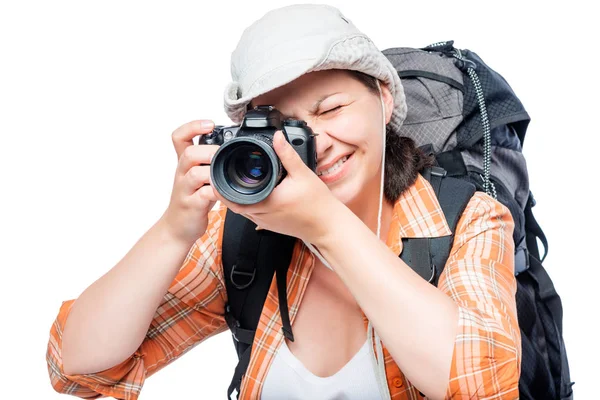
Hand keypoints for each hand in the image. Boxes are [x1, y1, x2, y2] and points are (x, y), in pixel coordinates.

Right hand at [160, 119, 219, 244]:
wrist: (177, 228)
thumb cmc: (193, 199)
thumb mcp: (199, 176)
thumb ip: (210, 162)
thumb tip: (233, 147)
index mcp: (185, 163)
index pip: (179, 137)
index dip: (193, 126)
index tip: (210, 124)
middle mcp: (182, 173)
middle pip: (188, 153)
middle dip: (208, 150)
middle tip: (222, 154)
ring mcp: (185, 190)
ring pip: (194, 173)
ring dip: (211, 171)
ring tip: (223, 174)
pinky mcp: (191, 205)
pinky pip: (203, 195)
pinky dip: (216, 193)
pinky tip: (224, 193)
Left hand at [213, 130, 340, 243]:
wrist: (327, 226)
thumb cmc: (318, 204)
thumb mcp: (303, 174)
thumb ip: (287, 154)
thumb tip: (277, 137)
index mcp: (266, 202)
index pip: (232, 198)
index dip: (221, 186)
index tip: (216, 174)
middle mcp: (262, 215)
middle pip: (232, 205)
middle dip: (225, 191)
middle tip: (221, 175)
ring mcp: (265, 222)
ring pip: (241, 211)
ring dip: (235, 198)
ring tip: (232, 182)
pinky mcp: (270, 226)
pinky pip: (251, 215)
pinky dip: (246, 205)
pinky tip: (250, 194)